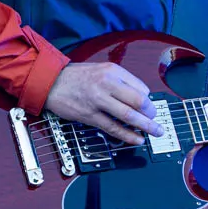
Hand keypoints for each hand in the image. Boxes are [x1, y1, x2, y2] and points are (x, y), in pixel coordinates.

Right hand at [44, 62, 162, 144]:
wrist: (51, 82)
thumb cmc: (78, 76)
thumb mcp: (102, 69)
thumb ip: (121, 81)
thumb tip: (141, 96)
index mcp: (113, 71)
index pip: (140, 87)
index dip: (149, 100)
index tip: (151, 108)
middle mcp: (107, 84)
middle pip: (138, 101)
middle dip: (151, 114)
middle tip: (156, 121)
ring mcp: (98, 101)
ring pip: (128, 116)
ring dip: (145, 126)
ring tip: (154, 132)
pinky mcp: (89, 115)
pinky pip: (112, 127)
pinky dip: (127, 135)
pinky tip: (136, 139)